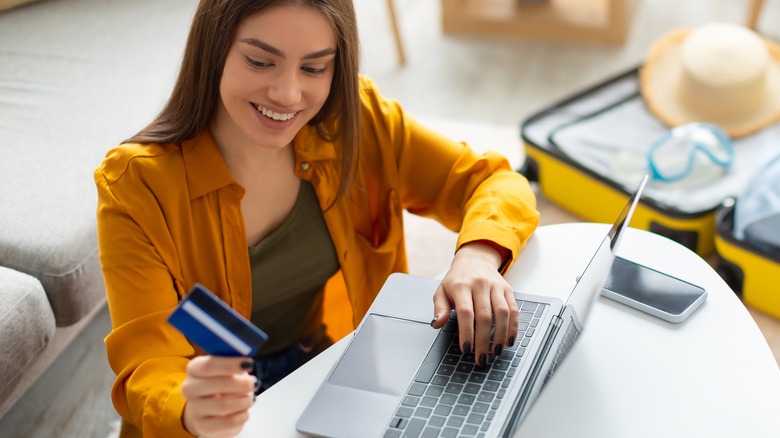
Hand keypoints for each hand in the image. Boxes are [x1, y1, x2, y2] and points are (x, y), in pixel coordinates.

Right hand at [181, 356, 256, 437]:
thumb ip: (235, 364)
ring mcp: (194, 408)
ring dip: (244, 401)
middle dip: (241, 384)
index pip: (209, 365)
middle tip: (254, 384)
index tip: (249, 364)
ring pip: (224, 405)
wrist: (207, 409)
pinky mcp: (202, 426)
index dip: (231, 364)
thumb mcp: (227, 369)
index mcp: (194, 368)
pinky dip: (243, 415)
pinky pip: (229, 422)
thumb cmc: (221, 383)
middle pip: (217, 385)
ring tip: (249, 398)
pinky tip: (244, 411)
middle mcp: (190, 388)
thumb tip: (246, 364)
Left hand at [431, 242, 517, 366]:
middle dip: (483, 341)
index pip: (465, 312)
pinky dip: (513, 327)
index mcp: (461, 286)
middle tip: (481, 358)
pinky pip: (514, 310)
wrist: (475, 260)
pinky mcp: (507, 290)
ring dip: (500, 336)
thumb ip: (439, 308)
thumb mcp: (442, 291)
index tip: (466, 349)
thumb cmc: (457, 279)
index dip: (467, 333)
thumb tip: (437, 323)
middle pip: (485, 316)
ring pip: (503, 313)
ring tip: (496, 351)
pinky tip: (508, 340)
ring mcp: (496, 286)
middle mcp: (480, 284)